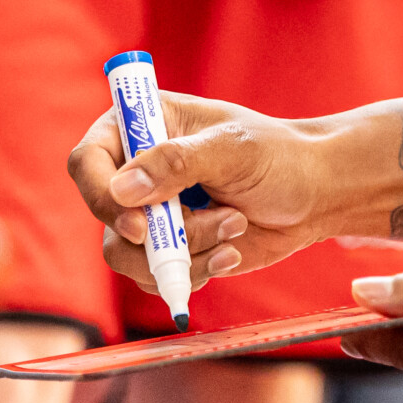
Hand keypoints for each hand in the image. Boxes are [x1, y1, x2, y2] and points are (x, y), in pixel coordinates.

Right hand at [69, 94, 323, 292]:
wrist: (314, 195)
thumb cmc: (279, 156)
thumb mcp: (233, 149)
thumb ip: (177, 162)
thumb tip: (122, 190)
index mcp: (144, 125)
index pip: (88, 160)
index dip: (101, 195)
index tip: (140, 223)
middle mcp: (138, 171)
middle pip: (106, 217)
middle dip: (160, 234)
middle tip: (213, 226)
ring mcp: (152, 214)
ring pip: (127, 255)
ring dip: (185, 252)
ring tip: (236, 224)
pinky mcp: (169, 248)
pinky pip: (157, 276)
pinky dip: (194, 272)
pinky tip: (231, 251)